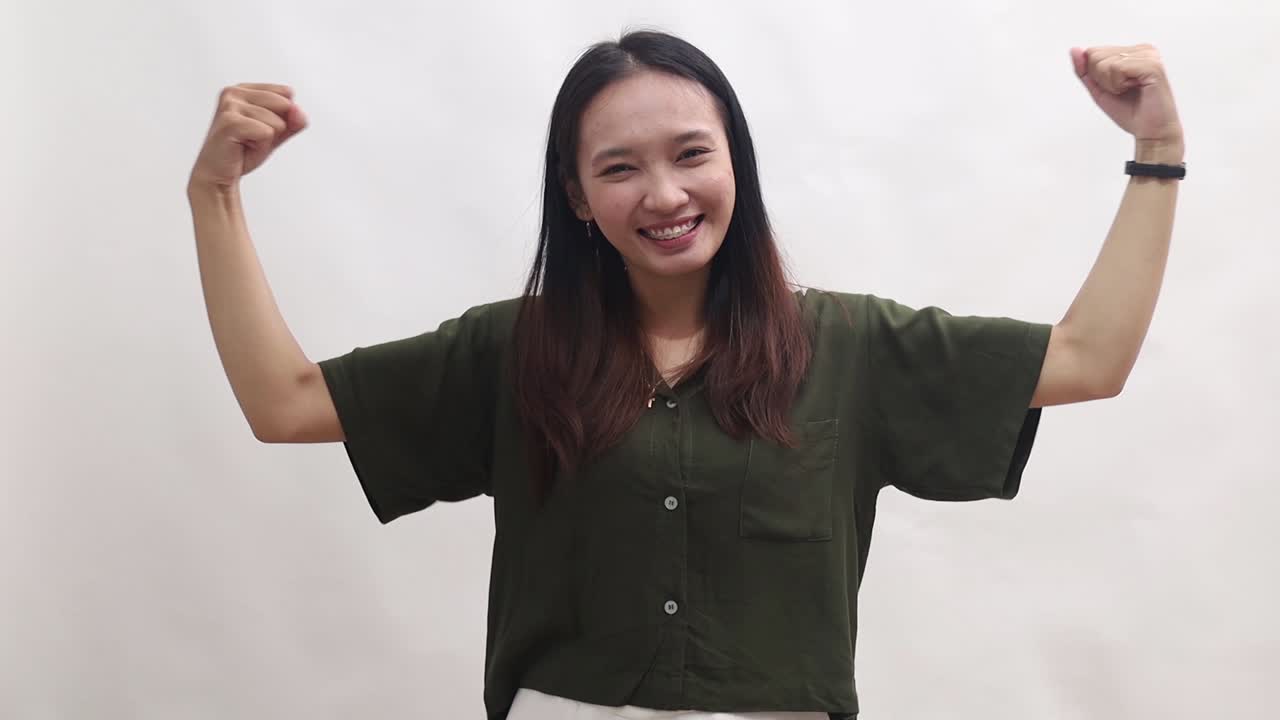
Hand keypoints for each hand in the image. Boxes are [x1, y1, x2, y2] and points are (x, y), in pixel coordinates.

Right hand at [189, 83, 307, 189]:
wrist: (220, 174)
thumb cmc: (243, 151)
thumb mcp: (276, 133)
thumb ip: (293, 121)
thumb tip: (298, 111)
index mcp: (245, 89)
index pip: (287, 95)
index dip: (281, 118)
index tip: (259, 129)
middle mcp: (234, 92)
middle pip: (285, 106)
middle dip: (275, 129)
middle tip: (252, 139)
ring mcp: (230, 105)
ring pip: (277, 122)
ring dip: (266, 141)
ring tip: (246, 144)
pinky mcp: (230, 122)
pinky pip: (267, 133)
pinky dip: (261, 147)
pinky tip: (242, 147)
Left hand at [1071, 45, 1183, 149]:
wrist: (1150, 131)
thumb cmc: (1130, 111)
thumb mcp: (1099, 89)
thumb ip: (1084, 70)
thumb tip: (1074, 49)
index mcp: (1132, 51)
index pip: (1092, 52)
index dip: (1096, 76)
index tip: (1116, 88)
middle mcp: (1142, 49)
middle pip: (1096, 56)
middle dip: (1102, 80)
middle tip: (1123, 91)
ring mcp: (1149, 55)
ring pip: (1105, 63)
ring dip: (1111, 84)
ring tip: (1130, 91)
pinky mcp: (1152, 65)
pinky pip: (1117, 69)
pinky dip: (1118, 85)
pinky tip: (1136, 89)